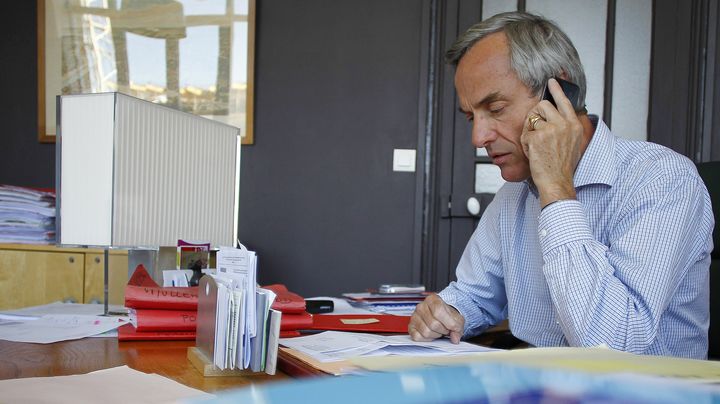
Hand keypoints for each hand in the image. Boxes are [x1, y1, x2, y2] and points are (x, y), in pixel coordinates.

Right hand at [408, 294, 464, 343]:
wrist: (441, 316)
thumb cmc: (447, 316)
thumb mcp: (457, 319)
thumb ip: (458, 328)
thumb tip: (455, 338)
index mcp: (432, 299)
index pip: (438, 311)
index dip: (448, 322)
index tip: (455, 327)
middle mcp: (421, 306)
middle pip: (433, 324)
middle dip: (443, 330)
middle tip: (446, 328)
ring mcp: (414, 317)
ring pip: (426, 332)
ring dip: (436, 335)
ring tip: (439, 330)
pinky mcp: (411, 327)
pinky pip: (418, 337)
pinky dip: (427, 339)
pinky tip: (432, 333)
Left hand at [521, 78, 583, 207]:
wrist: (557, 182)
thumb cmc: (562, 167)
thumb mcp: (572, 144)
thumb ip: (565, 128)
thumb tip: (554, 117)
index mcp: (574, 126)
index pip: (565, 102)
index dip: (557, 90)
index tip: (552, 81)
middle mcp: (565, 125)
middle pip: (543, 105)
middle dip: (534, 114)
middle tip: (533, 126)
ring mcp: (551, 130)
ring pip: (532, 118)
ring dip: (529, 130)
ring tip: (535, 145)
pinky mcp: (538, 137)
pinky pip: (525, 132)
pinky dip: (525, 143)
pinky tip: (532, 153)